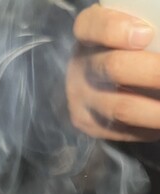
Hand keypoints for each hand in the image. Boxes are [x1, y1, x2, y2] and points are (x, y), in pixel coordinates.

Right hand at [66, 4, 159, 140]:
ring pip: (122, 107)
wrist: (93, 79)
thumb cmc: (121, 46)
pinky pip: (122, 130)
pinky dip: (149, 127)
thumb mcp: (127, 29)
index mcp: (87, 32)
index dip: (117, 30)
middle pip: (114, 68)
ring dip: (156, 112)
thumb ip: (145, 30)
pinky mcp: (87, 123)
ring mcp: (81, 98)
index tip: (147, 34)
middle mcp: (80, 66)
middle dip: (153, 73)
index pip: (93, 26)